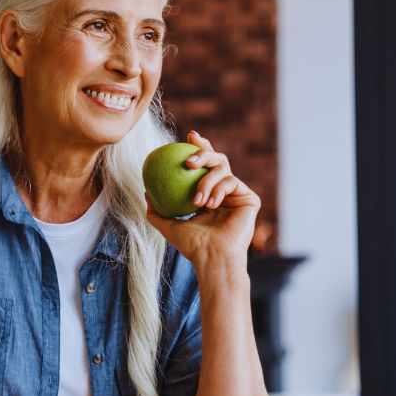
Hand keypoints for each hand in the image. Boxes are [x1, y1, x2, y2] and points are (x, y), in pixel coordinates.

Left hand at [144, 130, 260, 268]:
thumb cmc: (191, 246)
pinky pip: (232, 182)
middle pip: (217, 159)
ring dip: (206, 181)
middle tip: (188, 159)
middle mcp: (225, 192)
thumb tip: (145, 191)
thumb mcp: (167, 226)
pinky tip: (210, 204)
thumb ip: (156, 210)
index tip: (186, 137)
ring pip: (223, 169)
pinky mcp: (250, 199)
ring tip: (197, 200)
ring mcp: (238, 194)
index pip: (204, 166)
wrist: (213, 258)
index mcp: (209, 194)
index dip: (199, 147)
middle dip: (203, 152)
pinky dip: (218, 191)